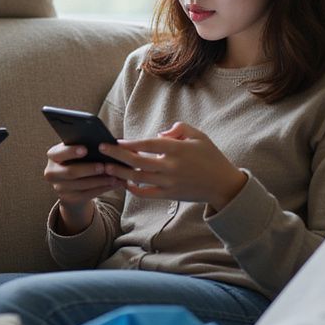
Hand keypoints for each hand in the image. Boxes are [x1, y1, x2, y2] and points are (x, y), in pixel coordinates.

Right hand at [44, 142, 125, 233]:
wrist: (70, 183)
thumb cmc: (77, 160)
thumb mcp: (75, 152)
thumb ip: (84, 145)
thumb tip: (104, 142)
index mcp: (53, 156)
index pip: (59, 153)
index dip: (71, 152)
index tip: (85, 149)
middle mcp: (52, 173)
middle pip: (71, 172)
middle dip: (89, 169)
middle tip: (104, 166)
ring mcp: (59, 187)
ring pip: (82, 185)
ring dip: (100, 181)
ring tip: (115, 176)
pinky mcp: (68, 199)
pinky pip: (88, 194)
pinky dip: (102, 188)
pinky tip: (114, 183)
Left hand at [99, 122, 246, 208]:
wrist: (223, 184)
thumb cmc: (211, 156)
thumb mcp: (199, 136)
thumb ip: (178, 129)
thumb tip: (158, 134)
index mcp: (178, 149)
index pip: (148, 145)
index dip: (130, 143)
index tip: (116, 141)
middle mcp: (171, 166)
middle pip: (138, 161)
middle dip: (117, 155)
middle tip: (102, 149)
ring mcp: (170, 182)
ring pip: (139, 178)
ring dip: (120, 172)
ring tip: (106, 166)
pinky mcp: (170, 195)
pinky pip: (147, 193)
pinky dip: (134, 189)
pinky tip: (124, 183)